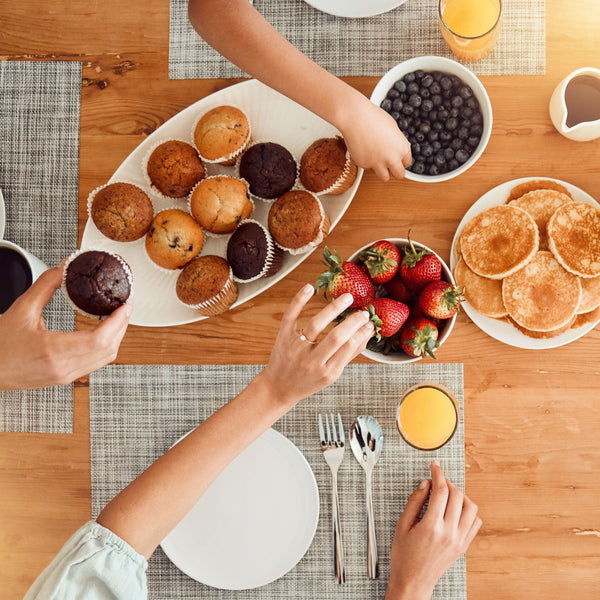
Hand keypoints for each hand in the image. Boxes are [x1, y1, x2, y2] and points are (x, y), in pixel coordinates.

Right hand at [0, 265, 131, 390]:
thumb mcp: (21, 309)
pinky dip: (105, 346)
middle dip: (122, 325)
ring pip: (105, 358)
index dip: (118, 321)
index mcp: (52, 351)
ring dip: (116, 337)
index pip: (99, 339)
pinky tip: (104, 332)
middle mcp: (62, 368)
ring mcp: (65, 376)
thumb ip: (46, 286)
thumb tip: (64, 268)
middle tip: (125, 306)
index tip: (126, 305)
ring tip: (118, 316)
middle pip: (108, 349)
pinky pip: (95, 363)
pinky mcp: (65, 378)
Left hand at [260, 284, 373, 406]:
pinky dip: (299, 301)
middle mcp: (311, 360)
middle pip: (336, 337)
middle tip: (362, 311)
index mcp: (327, 371)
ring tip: (347, 298)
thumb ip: (348, 355)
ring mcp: (296, 348)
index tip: (369, 323)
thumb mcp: (331, 375)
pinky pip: (290, 316)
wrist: (279, 388)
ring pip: (315, 324)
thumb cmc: (309, 381)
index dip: (361, 334)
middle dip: (352, 321)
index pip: (348, 348)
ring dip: (333, 308)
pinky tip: (310, 288)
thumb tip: (368, 334)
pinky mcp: (283, 338)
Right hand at [336, 92, 412, 180]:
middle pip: (399, 175)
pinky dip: (367, 162)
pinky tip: (364, 149)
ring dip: (383, 171)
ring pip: (385, 177)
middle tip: (391, 167)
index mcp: (402, 148)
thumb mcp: (393, 127)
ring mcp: (377, 164)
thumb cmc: (373, 117)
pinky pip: (368, 168)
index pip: (407, 163)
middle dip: (396, 171)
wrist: (355, 117)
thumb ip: (398, 142)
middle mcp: (391, 158)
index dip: (402, 161)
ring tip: (378, 161)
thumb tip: (400, 151)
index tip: (398, 160)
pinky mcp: (364, 165)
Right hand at [385, 461, 481, 599]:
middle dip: (447, 482)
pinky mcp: (463, 546)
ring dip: (461, 495)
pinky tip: (457, 509)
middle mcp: (449, 533)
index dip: (438, 473)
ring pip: (471, 508)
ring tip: (449, 494)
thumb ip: (414, 502)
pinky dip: (468, 511)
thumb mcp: (402, 525)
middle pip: (457, 495)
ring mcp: (459, 540)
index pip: (441, 491)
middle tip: (438, 479)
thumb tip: (426, 484)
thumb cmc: (404, 556)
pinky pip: (475, 523)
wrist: (413, 582)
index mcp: (431, 526)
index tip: (435, 466)